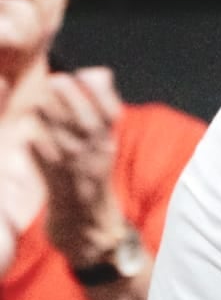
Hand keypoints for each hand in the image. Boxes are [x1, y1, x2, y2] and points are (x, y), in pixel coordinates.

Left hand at [30, 66, 129, 266]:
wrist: (87, 226)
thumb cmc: (88, 177)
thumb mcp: (101, 142)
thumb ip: (99, 108)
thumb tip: (98, 73)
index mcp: (106, 143)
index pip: (111, 113)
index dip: (100, 93)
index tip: (85, 74)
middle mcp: (95, 156)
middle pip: (88, 124)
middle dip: (75, 102)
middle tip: (58, 80)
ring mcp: (77, 173)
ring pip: (67, 142)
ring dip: (54, 122)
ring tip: (41, 103)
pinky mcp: (57, 189)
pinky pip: (48, 168)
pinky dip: (41, 152)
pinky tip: (30, 138)